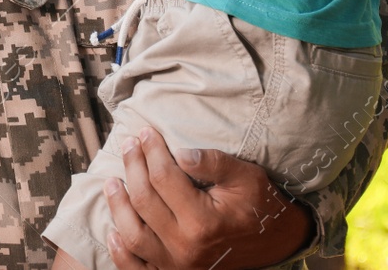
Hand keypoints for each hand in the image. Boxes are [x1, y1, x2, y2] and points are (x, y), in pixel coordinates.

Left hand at [104, 127, 312, 269]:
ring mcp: (178, 264)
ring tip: (112, 181)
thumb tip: (179, 152)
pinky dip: (121, 253)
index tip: (144, 132)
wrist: (276, 242)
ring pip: (133, 235)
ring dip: (118, 206)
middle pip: (144, 201)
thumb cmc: (260, 205)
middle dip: (132, 167)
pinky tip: (113, 230)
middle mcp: (186, 246)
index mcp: (203, 221)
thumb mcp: (245, 176)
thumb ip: (212, 162)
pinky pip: (138, 268)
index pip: (163, 178)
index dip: (151, 151)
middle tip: (128, 145)